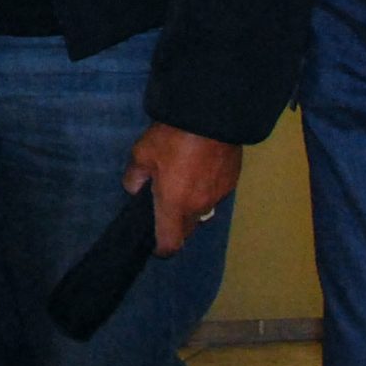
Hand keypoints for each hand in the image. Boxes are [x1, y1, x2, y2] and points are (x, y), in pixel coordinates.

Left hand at [123, 123, 242, 256]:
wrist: (212, 116)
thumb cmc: (172, 137)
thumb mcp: (142, 153)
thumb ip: (134, 177)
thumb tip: (135, 190)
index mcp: (174, 204)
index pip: (171, 243)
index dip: (162, 249)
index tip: (155, 244)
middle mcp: (198, 207)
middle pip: (187, 229)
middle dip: (175, 225)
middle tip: (164, 204)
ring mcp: (218, 195)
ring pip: (202, 212)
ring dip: (191, 206)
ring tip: (182, 182)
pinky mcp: (232, 182)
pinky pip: (214, 195)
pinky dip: (205, 190)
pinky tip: (199, 170)